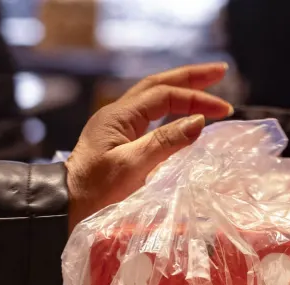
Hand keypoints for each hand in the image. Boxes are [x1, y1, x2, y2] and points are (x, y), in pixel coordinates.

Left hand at [65, 63, 233, 227]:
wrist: (65, 208)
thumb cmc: (95, 190)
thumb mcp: (132, 166)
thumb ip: (165, 142)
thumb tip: (198, 121)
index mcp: (119, 115)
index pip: (164, 95)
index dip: (196, 98)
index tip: (224, 110)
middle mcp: (117, 114)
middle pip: (158, 85)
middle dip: (190, 77)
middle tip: (220, 72)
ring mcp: (116, 127)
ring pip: (153, 98)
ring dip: (180, 90)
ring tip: (206, 85)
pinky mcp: (118, 141)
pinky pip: (149, 116)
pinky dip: (170, 109)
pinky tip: (182, 112)